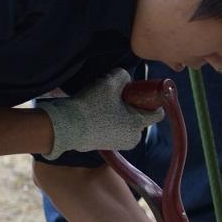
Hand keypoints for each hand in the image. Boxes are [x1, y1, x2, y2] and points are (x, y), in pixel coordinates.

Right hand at [38, 68, 162, 159]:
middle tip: (116, 94)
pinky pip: (113, 127)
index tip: (142, 91)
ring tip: (102, 102)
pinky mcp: (104, 145)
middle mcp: (131, 138)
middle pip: (140, 115)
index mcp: (138, 125)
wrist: (64, 127)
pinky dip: (108, 118)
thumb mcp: (110, 82)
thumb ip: (123, 76)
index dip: (153, 99)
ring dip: (118, 110)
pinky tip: (95, 111)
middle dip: (132, 103)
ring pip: (126, 121)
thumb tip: (125, 79)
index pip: (158, 113)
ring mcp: (118, 143)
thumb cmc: (90, 106)